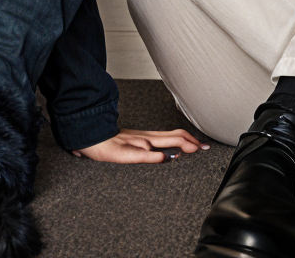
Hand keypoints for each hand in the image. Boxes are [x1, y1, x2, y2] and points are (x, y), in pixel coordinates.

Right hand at [73, 129, 207, 163]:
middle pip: (172, 136)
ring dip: (178, 144)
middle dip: (191, 142)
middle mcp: (144, 137)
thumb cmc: (110, 144)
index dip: (190, 139)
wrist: (88, 137)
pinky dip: (154, 155)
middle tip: (205, 147)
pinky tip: (164, 158)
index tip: (203, 145)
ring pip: (160, 140)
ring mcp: (134, 142)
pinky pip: (140, 153)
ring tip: (193, 148)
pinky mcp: (123, 151)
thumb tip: (169, 157)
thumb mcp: (133, 147)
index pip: (174, 135)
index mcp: (147, 137)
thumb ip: (150, 152)